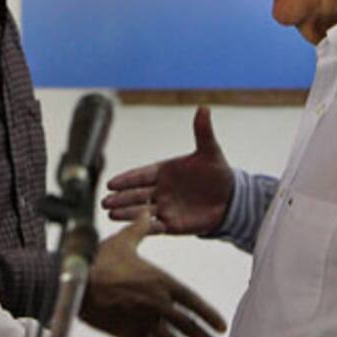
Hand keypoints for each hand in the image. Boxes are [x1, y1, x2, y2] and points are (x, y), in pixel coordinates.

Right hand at [80, 212, 226, 336]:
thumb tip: (150, 213)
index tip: (220, 327)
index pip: (193, 301)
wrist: (78, 282)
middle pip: (189, 326)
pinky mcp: (130, 334)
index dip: (209, 315)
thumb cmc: (99, 261)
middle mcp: (158, 303)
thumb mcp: (124, 241)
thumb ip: (141, 228)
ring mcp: (145, 320)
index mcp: (161, 281)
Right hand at [102, 106, 233, 234]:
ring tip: (111, 214)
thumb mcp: (210, 152)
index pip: (141, 175)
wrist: (231, 199)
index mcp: (164, 171)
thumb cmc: (218, 173)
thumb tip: (204, 107)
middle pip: (136, 194)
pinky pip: (156, 227)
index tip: (112, 183)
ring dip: (127, 212)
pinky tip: (132, 229)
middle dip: (121, 197)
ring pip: (142, 210)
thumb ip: (202, 132)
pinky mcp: (173, 225)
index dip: (127, 179)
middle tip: (105, 201)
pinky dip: (144, 227)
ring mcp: (165, 208)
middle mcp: (161, 190)